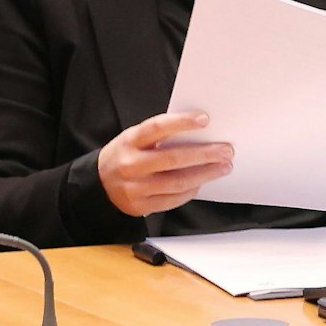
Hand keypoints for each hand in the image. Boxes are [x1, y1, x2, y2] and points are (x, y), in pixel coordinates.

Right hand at [96, 111, 233, 216]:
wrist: (99, 183)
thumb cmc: (125, 155)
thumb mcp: (135, 139)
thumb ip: (160, 136)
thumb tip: (198, 133)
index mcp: (130, 141)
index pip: (158, 127)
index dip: (182, 122)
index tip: (205, 119)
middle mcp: (131, 164)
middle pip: (173, 159)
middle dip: (205, 154)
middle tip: (226, 150)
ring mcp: (135, 188)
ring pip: (177, 182)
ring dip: (205, 174)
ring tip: (222, 167)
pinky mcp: (141, 206)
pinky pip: (173, 199)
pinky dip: (190, 190)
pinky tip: (202, 182)